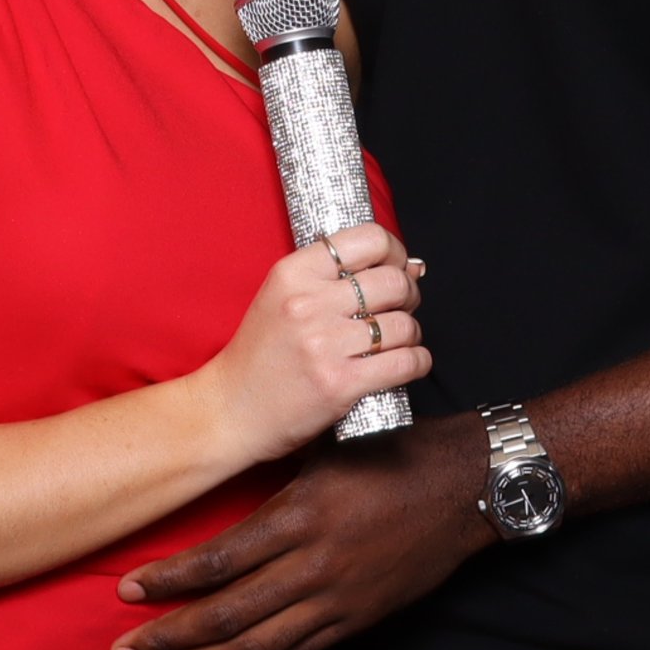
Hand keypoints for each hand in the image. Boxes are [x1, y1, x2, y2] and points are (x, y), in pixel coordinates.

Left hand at [110, 409, 492, 649]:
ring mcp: (337, 601)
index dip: (167, 583)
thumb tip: (214, 492)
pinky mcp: (357, 621)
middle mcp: (314, 565)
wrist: (462, 487)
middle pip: (227, 617)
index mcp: (299, 515)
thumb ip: (271, 487)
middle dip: (169, 639)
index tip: (126, 593)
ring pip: (257, 647)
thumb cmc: (387, 455)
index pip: (217, 561)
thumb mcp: (319, 454)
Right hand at [198, 223, 428, 465]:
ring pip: (404, 325)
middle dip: (409, 294)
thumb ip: (335, 277)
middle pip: (393, 282)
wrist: (232, 409)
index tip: (396, 267)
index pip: (368, 239)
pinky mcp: (340, 383)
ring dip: (411, 333)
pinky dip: (417, 362)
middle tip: (401, 307)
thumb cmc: (260, 355)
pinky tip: (408, 362)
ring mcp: (324, 344)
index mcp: (293, 273)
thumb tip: (413, 265)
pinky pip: (405, 363)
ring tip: (397, 340)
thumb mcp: (282, 297)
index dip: (394, 251)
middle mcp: (309, 303)